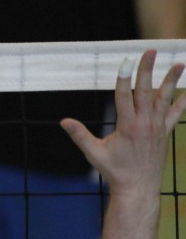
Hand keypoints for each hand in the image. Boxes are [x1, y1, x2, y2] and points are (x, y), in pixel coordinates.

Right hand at [62, 49, 185, 196]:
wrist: (138, 187)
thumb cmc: (114, 170)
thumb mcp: (94, 153)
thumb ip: (80, 135)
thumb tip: (64, 122)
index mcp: (127, 126)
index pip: (124, 95)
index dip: (124, 77)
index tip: (126, 61)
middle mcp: (145, 123)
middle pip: (146, 90)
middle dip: (147, 69)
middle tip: (150, 51)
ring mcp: (157, 127)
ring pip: (165, 98)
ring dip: (172, 80)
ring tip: (179, 63)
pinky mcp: (165, 133)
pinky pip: (176, 114)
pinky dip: (183, 102)